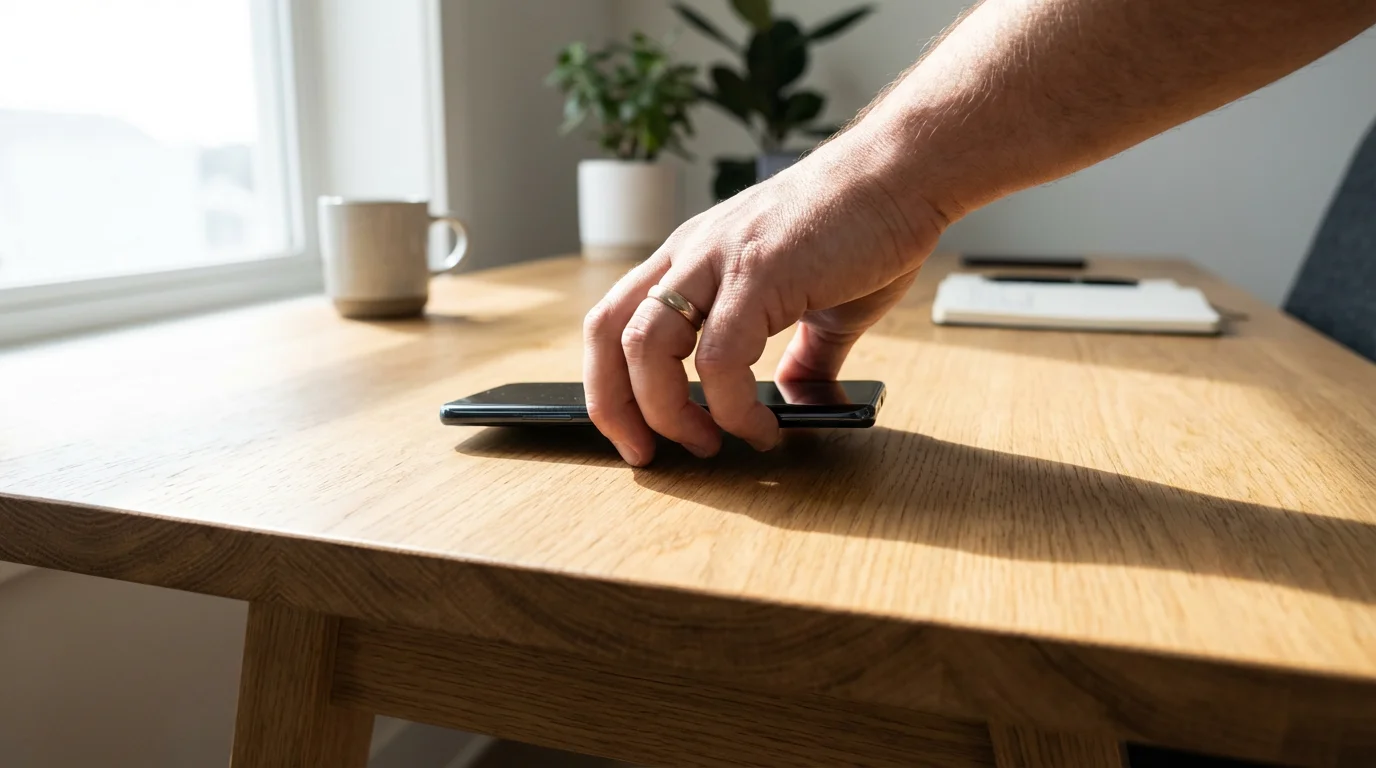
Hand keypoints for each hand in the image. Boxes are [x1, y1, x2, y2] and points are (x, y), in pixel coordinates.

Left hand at [582, 133, 946, 465]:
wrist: (905, 171)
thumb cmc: (864, 224)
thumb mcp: (818, 299)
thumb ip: (803, 355)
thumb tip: (800, 403)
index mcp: (693, 256)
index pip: (615, 319)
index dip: (610, 383)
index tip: (633, 431)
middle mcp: (692, 253)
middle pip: (609, 334)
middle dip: (614, 406)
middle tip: (643, 454)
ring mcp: (719, 259)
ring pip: (645, 347)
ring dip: (666, 412)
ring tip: (708, 444)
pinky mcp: (758, 272)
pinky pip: (720, 360)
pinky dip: (733, 408)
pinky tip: (762, 428)